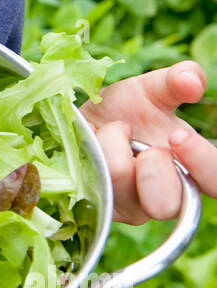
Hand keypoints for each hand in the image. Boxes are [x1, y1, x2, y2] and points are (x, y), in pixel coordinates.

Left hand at [79, 61, 216, 223]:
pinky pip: (93, 184)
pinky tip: (93, 138)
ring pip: (123, 191)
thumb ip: (179, 81)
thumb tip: (192, 81)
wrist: (83, 118)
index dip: (204, 166)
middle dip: (153, 170)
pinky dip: (93, 151)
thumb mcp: (155, 89)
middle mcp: (161, 196)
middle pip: (167, 206)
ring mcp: (126, 205)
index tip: (178, 135)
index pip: (214, 184)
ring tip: (116, 131)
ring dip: (116, 152)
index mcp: (188, 170)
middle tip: (145, 146)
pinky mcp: (97, 204)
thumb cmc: (128, 109)